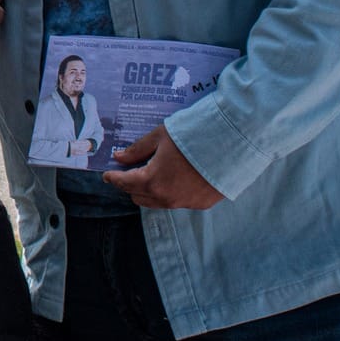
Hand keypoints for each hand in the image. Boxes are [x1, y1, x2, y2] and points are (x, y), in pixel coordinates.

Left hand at [101, 124, 223, 209]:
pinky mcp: (201, 204)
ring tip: (154, 172)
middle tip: (132, 169)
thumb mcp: (160, 137)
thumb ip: (138, 150)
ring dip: (151, 190)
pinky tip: (177, 177)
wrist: (232, 144)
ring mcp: (185, 204)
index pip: (125, 183)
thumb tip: (119, 157)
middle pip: (138, 196)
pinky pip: (178, 201)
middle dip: (131, 184)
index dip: (113, 178)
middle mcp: (167, 198)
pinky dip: (172, 192)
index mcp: (152, 181)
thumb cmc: (193, 136)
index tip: (107, 175)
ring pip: (158, 202)